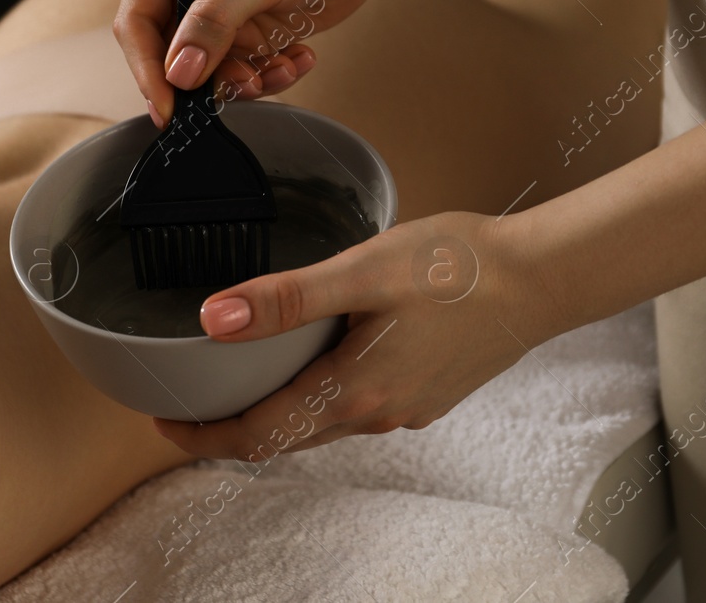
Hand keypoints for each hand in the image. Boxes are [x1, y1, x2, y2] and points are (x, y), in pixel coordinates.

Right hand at [113, 0, 380, 128]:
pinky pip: (244, 71)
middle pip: (171, 55)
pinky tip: (300, 56)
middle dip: (208, 79)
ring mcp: (218, 13)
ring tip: (282, 67)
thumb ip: (214, 22)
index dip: (148, 68)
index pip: (137, 21)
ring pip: (210, 72)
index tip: (169, 107)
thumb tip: (178, 71)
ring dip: (246, 80)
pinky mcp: (248, 32)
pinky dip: (271, 74)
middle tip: (245, 84)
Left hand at [152, 210, 566, 459]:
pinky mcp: (425, 393)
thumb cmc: (459, 267)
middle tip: (188, 399)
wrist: (543, 279)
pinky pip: (355, 407)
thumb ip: (288, 297)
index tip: (162, 421)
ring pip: (320, 423)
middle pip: (284, 437)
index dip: (201, 436)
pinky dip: (317, 394)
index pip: (256, 436)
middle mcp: (375, 415)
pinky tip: (315, 354)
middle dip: (230, 426)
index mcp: (351, 392)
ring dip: (275, 410)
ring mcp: (404, 408)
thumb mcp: (363, 270)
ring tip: (240, 374)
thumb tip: (213, 319)